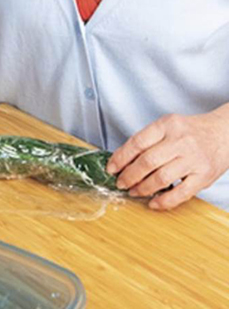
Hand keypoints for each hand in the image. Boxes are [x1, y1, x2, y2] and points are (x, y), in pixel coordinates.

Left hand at [106, 107, 228, 209]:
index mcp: (167, 125)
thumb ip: (149, 139)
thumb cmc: (192, 131)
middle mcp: (180, 141)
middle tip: (120, 183)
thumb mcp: (168, 125)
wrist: (225, 132)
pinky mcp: (204, 176)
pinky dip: (164, 201)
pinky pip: (181, 194)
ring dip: (143, 188)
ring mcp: (193, 159)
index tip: (111, 168)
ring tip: (134, 191)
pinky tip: (153, 203)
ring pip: (161, 178)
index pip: (137, 142)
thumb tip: (123, 159)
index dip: (120, 158)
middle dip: (129, 175)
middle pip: (147, 162)